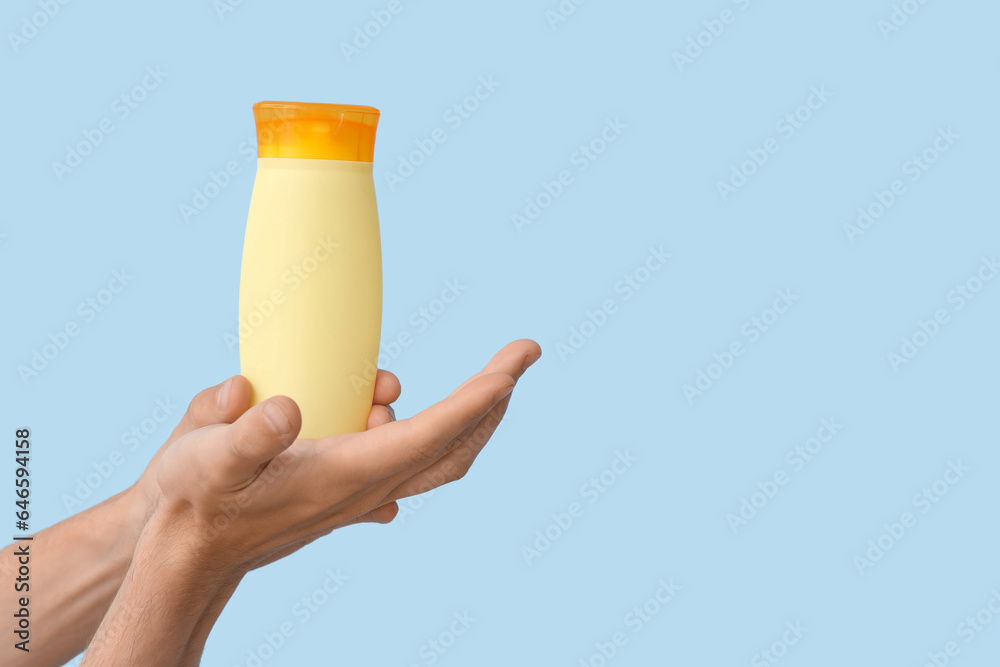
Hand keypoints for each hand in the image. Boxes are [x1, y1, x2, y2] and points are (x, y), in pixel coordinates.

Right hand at [150, 339, 540, 574]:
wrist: (188, 554)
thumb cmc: (195, 501)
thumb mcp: (204, 460)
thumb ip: (242, 432)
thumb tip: (281, 406)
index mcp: (347, 472)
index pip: (436, 430)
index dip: (483, 393)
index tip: (520, 358)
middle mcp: (366, 486)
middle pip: (455, 447)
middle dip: (493, 402)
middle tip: (517, 358)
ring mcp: (361, 494)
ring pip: (435, 457)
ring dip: (459, 415)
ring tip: (434, 379)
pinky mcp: (346, 494)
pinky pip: (408, 462)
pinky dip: (427, 432)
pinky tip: (392, 409)